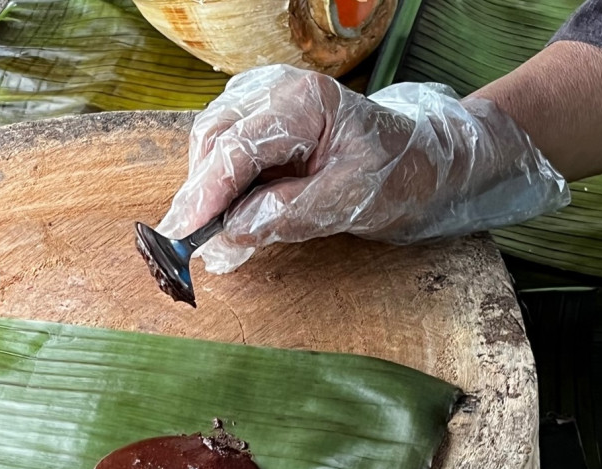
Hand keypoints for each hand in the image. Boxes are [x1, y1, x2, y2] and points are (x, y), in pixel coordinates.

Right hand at [157, 64, 568, 272]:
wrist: (422, 160)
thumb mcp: (349, 203)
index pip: (236, 149)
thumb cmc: (396, 174)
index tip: (179, 234)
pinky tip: (227, 211)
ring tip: (210, 233)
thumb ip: (287, 214)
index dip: (203, 195)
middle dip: (197, 194)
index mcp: (304, 102)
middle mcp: (278, 89)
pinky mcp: (265, 118)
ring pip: (212, 142)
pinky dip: (219, 182)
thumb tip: (230, 233)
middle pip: (213, 139)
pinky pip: (225, 147)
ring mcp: (267, 99)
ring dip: (207, 190)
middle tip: (187, 244)